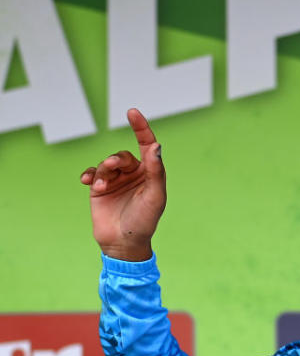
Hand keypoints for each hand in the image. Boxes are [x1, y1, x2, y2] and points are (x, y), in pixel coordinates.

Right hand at [80, 109, 165, 260]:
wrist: (124, 243)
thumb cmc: (145, 221)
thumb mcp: (155, 196)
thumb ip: (156, 171)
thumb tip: (156, 146)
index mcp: (151, 173)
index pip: (147, 144)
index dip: (141, 127)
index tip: (132, 112)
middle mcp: (134, 174)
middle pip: (122, 155)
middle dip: (116, 159)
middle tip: (112, 166)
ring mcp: (116, 180)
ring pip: (106, 164)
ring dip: (102, 171)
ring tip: (101, 186)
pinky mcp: (100, 189)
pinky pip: (92, 173)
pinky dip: (89, 174)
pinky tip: (86, 181)